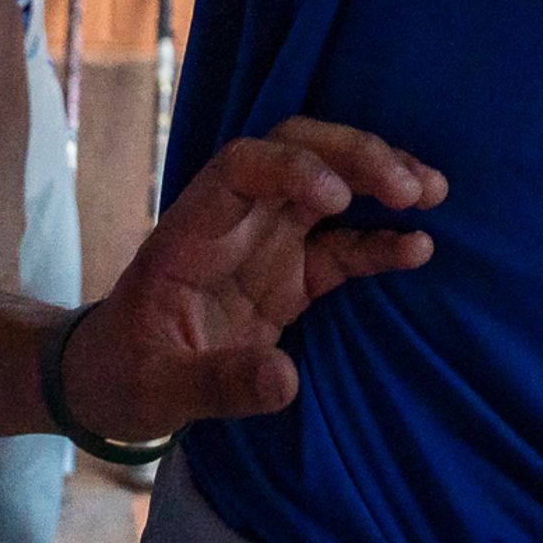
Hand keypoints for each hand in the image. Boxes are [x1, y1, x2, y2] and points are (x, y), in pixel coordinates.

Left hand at [59, 118, 445, 436]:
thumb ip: (216, 384)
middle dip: (354, 155)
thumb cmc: (120, 375)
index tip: (336, 197)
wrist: (109, 383)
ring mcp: (268, 244)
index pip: (240, 167)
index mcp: (192, 232)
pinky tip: (420, 246)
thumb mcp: (155, 391)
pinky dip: (382, 241)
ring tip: (432, 191)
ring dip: (380, 179)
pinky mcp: (293, 277)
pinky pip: (344, 246)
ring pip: (330, 183)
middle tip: (408, 187)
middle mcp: (235, 222)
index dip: (291, 167)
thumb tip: (286, 379)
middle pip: (297, 151)